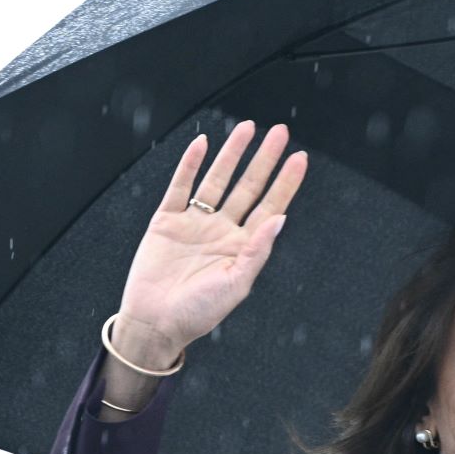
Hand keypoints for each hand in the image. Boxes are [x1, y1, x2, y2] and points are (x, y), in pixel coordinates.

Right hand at [115, 120, 306, 356]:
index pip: (270, 206)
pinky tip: (203, 144)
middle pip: (248, 186)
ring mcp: (195, 222)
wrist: (155, 323)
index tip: (299, 158)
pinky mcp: (166, 221)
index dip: (285, 182)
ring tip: (248, 129)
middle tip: (280, 132)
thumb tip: (280, 219)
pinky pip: (180, 186)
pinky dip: (190, 165)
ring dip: (232, 154)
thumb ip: (257, 251)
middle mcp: (222, 229)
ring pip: (217, 180)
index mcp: (243, 245)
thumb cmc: (198, 312)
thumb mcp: (236, 284)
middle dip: (264, 159)